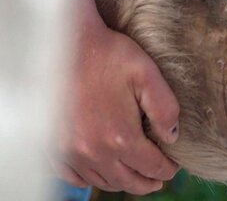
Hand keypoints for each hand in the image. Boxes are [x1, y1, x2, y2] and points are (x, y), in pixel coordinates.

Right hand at [54, 19, 180, 194]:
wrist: (64, 44)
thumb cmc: (108, 55)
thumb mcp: (148, 75)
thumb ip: (165, 109)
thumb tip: (172, 137)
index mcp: (120, 137)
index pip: (152, 167)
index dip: (168, 169)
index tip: (174, 165)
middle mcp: (93, 152)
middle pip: (127, 181)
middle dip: (148, 182)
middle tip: (159, 178)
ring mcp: (69, 152)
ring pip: (102, 181)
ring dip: (122, 181)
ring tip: (135, 175)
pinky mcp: (52, 146)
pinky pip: (73, 176)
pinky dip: (91, 178)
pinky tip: (101, 171)